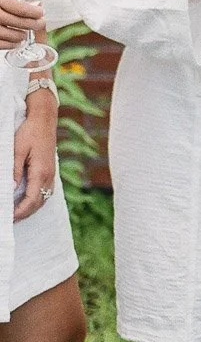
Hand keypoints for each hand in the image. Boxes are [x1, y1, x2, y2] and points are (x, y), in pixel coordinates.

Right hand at [0, 0, 45, 50]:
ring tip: (25, 35)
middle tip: (40, 24)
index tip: (41, 12)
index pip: (18, 8)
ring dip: (20, 35)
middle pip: (16, 21)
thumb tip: (34, 4)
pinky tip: (15, 43)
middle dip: (31, 24)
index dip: (33, 12)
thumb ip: (11, 0)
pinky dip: (9, 45)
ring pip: (8, 34)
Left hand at [13, 91, 56, 222]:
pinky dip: (36, 200)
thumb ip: (14, 171)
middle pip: (39, 202)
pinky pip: (45, 191)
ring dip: (31, 208)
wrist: (44, 120)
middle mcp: (49, 175)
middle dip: (24, 213)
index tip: (8, 218)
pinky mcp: (50, 170)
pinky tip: (26, 201)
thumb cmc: (29, 133)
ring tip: (16, 214)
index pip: (31, 199)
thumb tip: (10, 190)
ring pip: (43, 198)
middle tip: (9, 220)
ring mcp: (52, 173)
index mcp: (41, 172)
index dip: (20, 212)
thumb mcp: (17, 151)